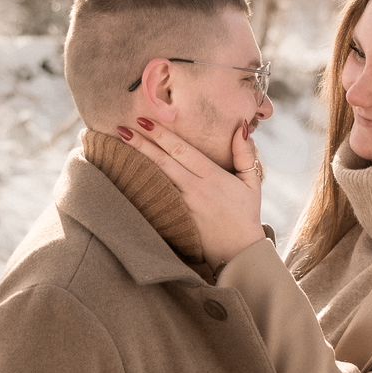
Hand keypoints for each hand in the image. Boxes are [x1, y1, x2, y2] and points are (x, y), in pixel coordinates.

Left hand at [123, 117, 266, 266]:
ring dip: (137, 163)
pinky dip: (142, 187)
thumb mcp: (252, 182)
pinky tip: (127, 177)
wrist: (239, 252)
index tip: (145, 120)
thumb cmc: (246, 215)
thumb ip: (245, 154)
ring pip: (157, 180)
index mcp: (213, 176)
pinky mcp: (177, 220)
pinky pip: (158, 200)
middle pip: (164, 162)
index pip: (182, 150)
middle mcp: (195, 189)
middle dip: (141, 144)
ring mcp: (184, 206)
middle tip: (121, 128)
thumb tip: (240, 127)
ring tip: (119, 148)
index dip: (163, 135)